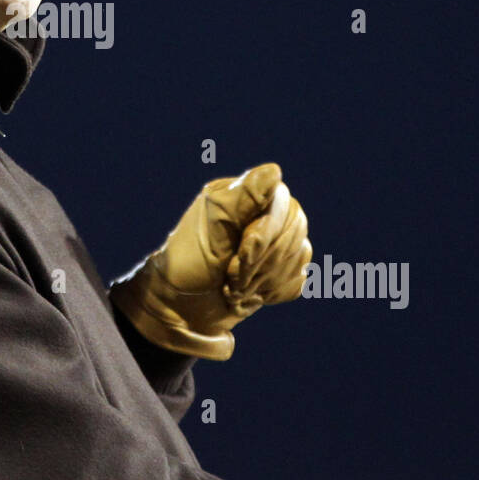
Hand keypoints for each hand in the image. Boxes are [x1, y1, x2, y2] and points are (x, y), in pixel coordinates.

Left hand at [109, 163, 311, 359]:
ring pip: (298, 255)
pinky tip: (249, 293)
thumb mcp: (211, 226)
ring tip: (234, 288)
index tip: (239, 256)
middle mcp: (263, 212)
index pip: (280, 205)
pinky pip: (297, 278)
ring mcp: (275, 240)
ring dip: (263, 280)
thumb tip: (274, 171)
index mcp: (244, 195)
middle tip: (230, 278)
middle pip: (293, 232)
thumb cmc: (189, 263)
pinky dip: (272, 291)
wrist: (180, 308)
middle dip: (261, 263)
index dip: (264, 235)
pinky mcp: (280, 268)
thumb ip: (244, 197)